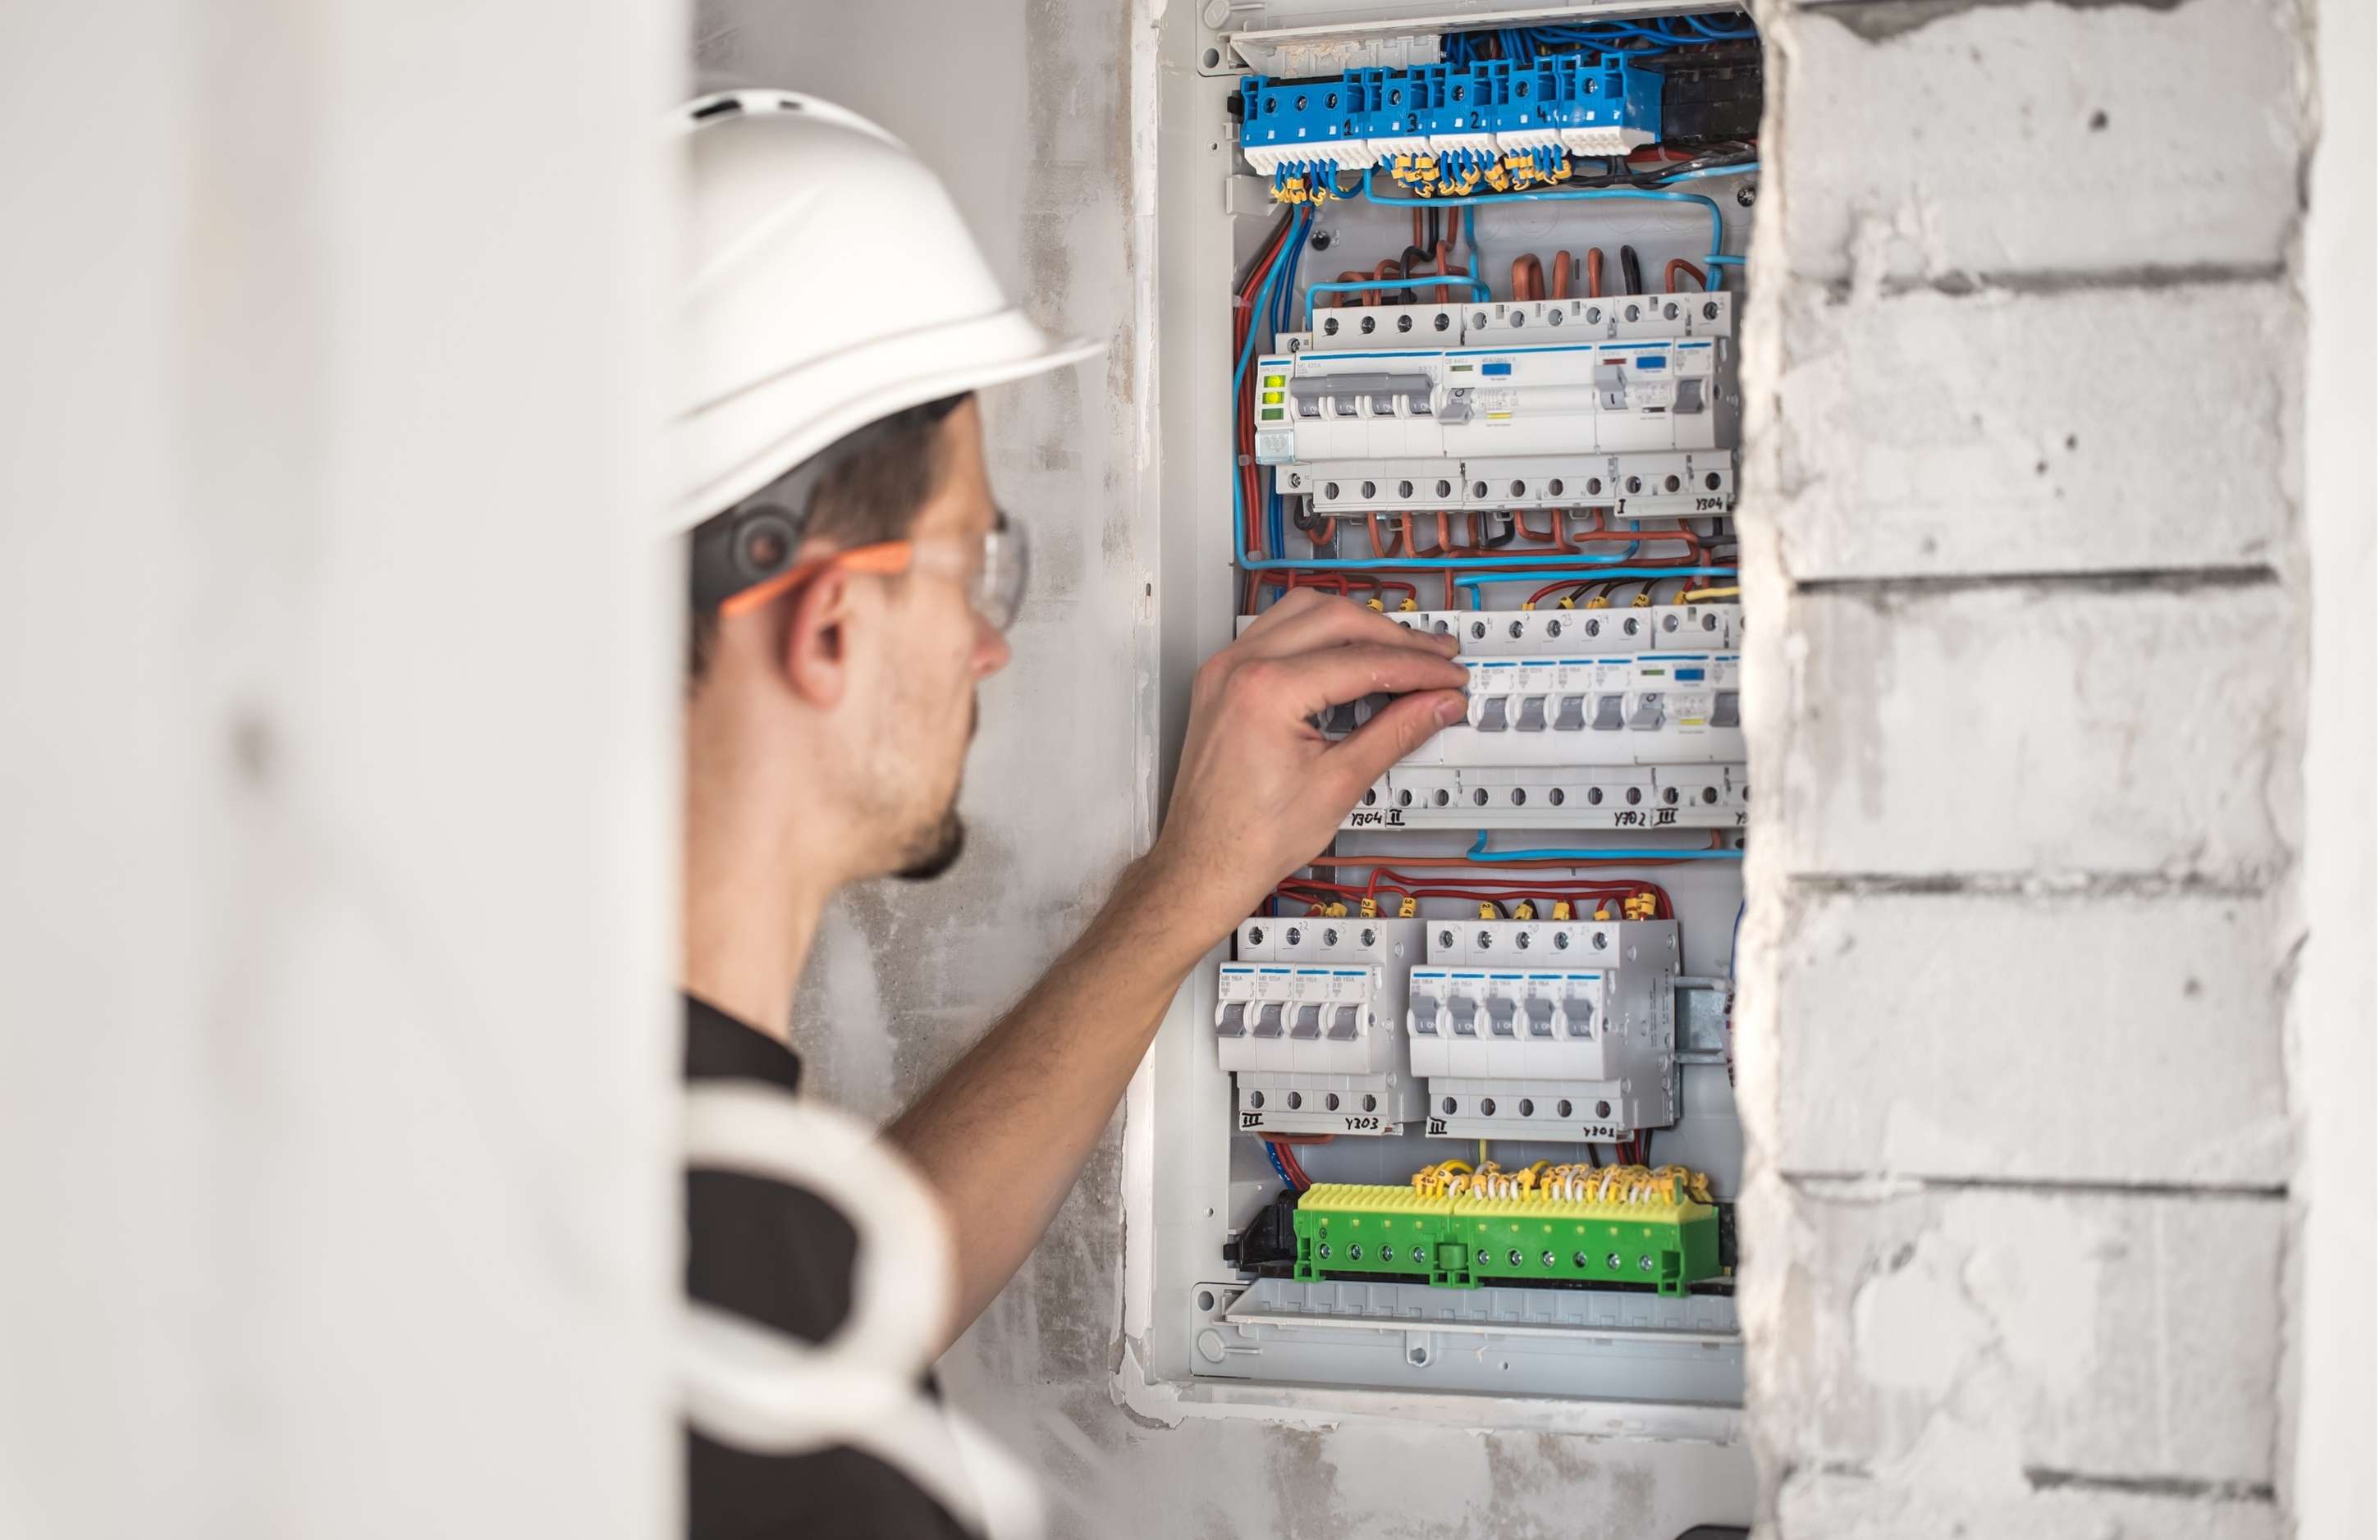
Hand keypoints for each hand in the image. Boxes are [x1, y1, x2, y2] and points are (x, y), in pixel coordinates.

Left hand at [1144, 590, 1467, 941]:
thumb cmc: (1253, 838)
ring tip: (1400, 651)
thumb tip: (1438, 704)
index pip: (1362, 661)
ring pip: (1303, 612)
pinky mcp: (1221, 679)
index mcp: (1266, 691)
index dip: (1418, 667)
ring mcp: (1224, 669)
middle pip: (1335, 619)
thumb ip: (1397, 733)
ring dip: (1356, 625)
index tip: (1450, 676)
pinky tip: (1348, 656)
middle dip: (1394, 637)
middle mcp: (1239, 667)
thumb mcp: (1340, 784)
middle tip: (1436, 658)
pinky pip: (1276, 632)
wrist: (1203, 865)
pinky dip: (1318, 635)